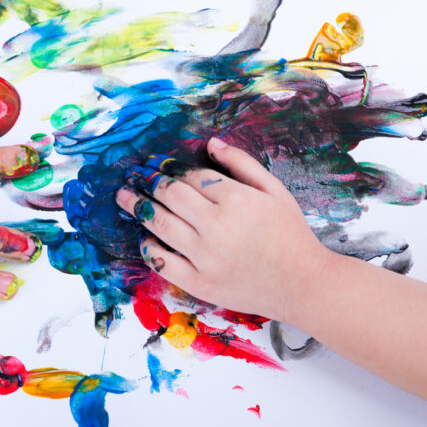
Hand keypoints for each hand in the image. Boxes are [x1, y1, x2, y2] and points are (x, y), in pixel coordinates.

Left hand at [115, 138, 331, 322]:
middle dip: (148, 182)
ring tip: (123, 197)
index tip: (156, 164)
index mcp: (236, 200)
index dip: (170, 168)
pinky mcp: (200, 283)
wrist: (303, 284)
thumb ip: (241, 164)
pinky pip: (163, 262)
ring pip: (161, 225)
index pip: (192, 177)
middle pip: (170, 196)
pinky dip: (149, 246)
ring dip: (138, 207)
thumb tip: (211, 142)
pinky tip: (144, 236)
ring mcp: (206, 257)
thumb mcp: (274, 191)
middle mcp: (217, 227)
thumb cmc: (290, 234)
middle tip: (133, 175)